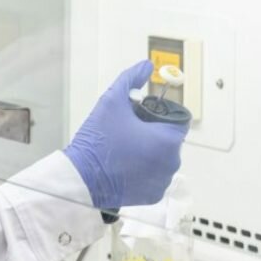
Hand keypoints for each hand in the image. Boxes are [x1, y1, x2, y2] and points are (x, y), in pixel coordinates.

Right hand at [63, 60, 188, 209]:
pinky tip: (123, 165)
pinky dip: (144, 170)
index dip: (160, 114)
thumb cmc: (98, 139)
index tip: (141, 115)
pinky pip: (154, 176)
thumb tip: (146, 65)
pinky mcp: (153, 195)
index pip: (179, 120)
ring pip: (162, 157)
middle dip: (152, 132)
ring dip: (149, 151)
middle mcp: (172, 162)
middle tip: (126, 130)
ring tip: (122, 148)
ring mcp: (163, 181)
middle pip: (169, 139)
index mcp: (168, 140)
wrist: (81, 177)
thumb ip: (131, 79)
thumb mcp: (112, 101)